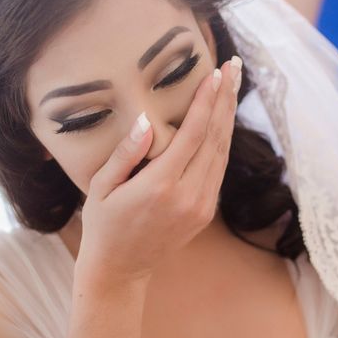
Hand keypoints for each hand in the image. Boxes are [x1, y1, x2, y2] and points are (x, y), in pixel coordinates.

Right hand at [77, 57, 242, 285]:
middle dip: (226, 100)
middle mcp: (188, 195)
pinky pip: (219, 169)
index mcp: (161, 186)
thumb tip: (146, 119)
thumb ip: (125, 153)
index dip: (207, 101)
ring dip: (229, 117)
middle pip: (216, 138)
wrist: (121, 269)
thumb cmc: (104, 225)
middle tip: (235, 68)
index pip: (194, 134)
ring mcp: (201, 206)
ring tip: (233, 87)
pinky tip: (223, 120)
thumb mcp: (102, 188)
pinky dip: (223, 141)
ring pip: (223, 153)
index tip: (216, 74)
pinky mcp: (205, 212)